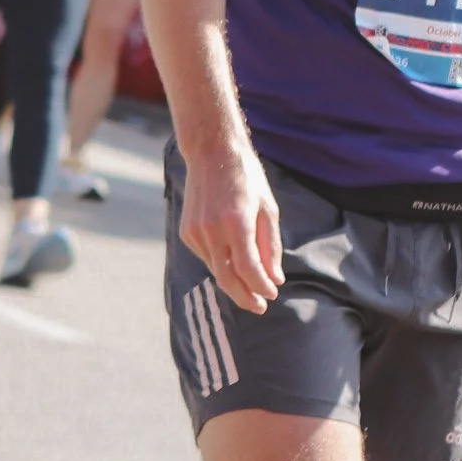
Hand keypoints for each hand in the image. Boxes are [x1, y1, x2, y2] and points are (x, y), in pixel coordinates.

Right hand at [179, 133, 281, 315]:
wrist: (211, 153)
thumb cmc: (246, 179)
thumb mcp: (268, 210)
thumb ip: (271, 247)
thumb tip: (275, 279)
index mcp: (236, 222)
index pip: (248, 269)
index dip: (261, 286)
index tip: (272, 294)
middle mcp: (211, 229)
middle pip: (227, 278)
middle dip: (244, 297)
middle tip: (260, 307)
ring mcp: (195, 231)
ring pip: (216, 269)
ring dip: (234, 282)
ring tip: (250, 288)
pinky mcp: (186, 232)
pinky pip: (207, 257)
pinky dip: (221, 264)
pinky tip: (232, 261)